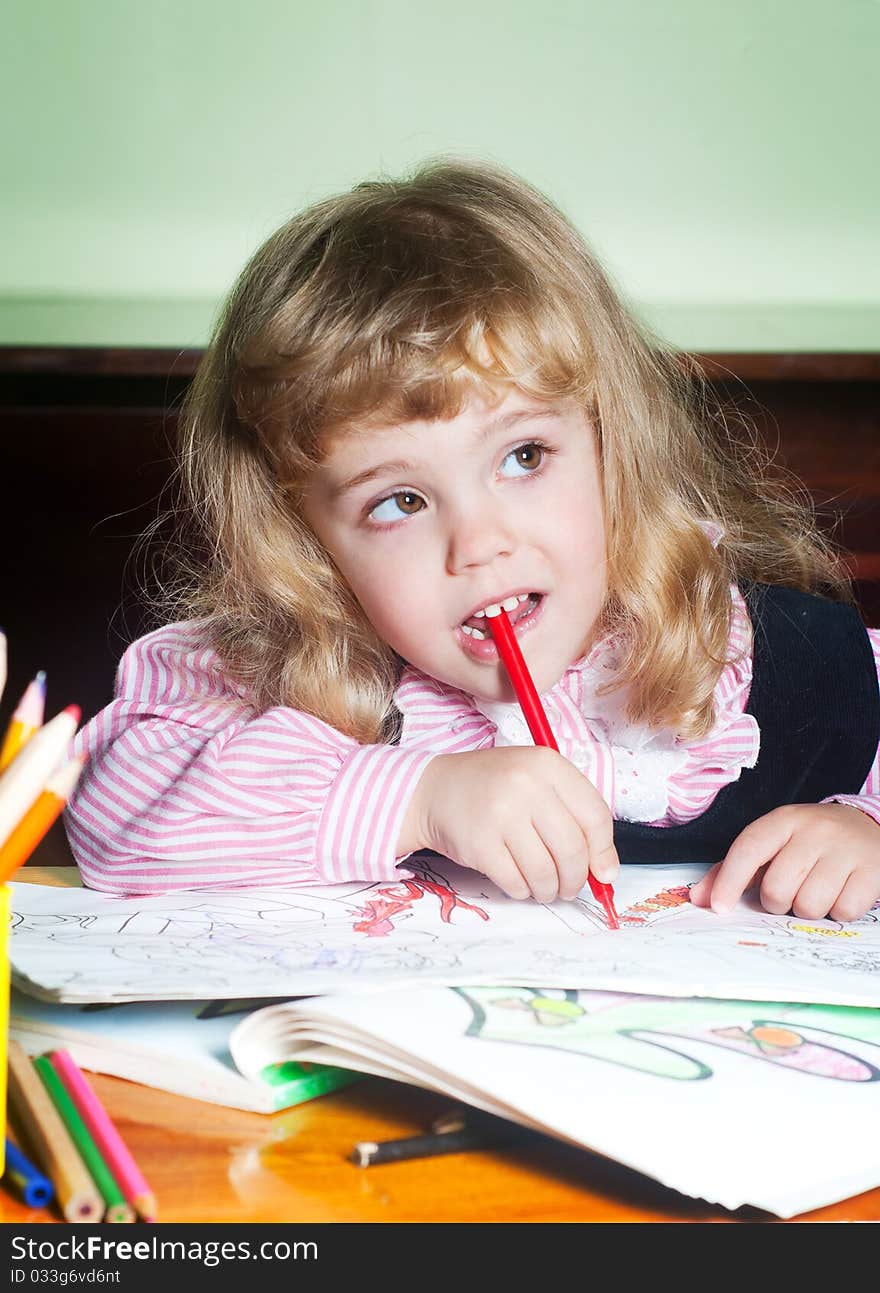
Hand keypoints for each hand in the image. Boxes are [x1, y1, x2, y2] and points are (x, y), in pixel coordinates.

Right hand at [399, 746, 617, 902]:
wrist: (435, 789)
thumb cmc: (494, 788)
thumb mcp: (537, 782)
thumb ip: (573, 815)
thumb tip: (606, 871)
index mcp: (547, 764)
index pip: (595, 816)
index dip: (603, 851)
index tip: (603, 872)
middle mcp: (525, 784)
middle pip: (573, 849)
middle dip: (576, 879)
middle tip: (569, 886)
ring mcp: (500, 813)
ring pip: (546, 872)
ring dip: (549, 890)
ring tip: (544, 887)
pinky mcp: (479, 843)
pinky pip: (516, 882)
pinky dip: (522, 890)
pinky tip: (519, 882)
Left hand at [689, 803, 879, 921]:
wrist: (867, 825)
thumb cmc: (808, 841)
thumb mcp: (772, 843)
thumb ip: (732, 869)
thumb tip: (700, 898)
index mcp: (783, 820)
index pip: (748, 849)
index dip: (729, 881)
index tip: (718, 907)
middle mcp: (814, 831)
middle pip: (777, 888)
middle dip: (776, 902)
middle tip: (788, 891)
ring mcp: (845, 851)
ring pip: (809, 906)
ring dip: (807, 910)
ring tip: (815, 891)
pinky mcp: (872, 872)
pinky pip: (843, 912)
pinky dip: (837, 912)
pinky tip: (839, 893)